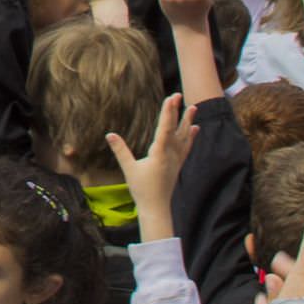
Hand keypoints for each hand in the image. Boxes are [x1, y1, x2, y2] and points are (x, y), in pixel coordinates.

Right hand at [104, 93, 196, 240]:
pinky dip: (191, 136)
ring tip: (193, 108)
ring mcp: (176, 159)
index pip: (165, 128)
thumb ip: (120, 150)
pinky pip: (187, 147)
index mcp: (159, 153)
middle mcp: (171, 154)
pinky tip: (195, 129)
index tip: (170, 98)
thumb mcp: (129, 169)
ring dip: (188, 121)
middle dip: (178, 112)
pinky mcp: (178, 164)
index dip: (168, 112)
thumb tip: (109, 134)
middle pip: (176, 129)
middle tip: (180, 95)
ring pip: (184, 137)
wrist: (156, 207)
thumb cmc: (142, 189)